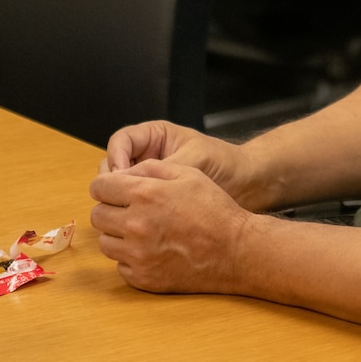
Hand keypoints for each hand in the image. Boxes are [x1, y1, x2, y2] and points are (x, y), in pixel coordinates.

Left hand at [89, 159, 254, 294]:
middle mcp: (136, 225)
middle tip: (131, 211)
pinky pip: (120, 266)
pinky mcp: (144, 278)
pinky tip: (152, 251)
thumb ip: (148, 168)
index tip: (116, 190)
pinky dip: (130, 259)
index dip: (107, 186)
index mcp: (144, 194)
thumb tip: (120, 173)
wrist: (236, 250)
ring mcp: (138, 255)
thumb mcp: (186, 173)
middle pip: (97, 215)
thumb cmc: (213, 208)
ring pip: (105, 243)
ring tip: (142, 231)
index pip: (98, 187)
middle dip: (110, 210)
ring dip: (118, 235)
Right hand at [101, 120, 263, 207]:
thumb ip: (163, 166)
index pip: (121, 142)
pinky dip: (131, 214)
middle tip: (119, 199)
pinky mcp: (153, 202)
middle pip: (113, 165)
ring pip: (119, 189)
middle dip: (112, 182)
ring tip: (129, 214)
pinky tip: (138, 224)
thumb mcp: (193, 159)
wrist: (247, 185)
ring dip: (119, 201)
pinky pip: (133, 207)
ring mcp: (148, 180)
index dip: (116, 158)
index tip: (121, 178)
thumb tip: (130, 179)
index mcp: (154, 137)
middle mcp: (147, 156)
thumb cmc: (224, 163)